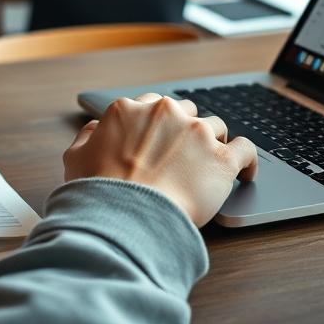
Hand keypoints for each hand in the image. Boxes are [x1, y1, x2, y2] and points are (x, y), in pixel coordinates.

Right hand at [63, 93, 258, 226]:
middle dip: (186, 130)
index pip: (153, 104)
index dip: (160, 123)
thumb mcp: (75, 159)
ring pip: (216, 128)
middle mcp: (165, 113)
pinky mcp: (221, 158)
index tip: (164, 137)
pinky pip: (246, 150)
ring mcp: (196, 133)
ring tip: (211, 166)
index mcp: (129, 109)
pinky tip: (246, 173)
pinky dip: (248, 161)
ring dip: (214, 144)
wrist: (124, 219)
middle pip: (187, 112)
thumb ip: (88, 136)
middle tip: (184, 155)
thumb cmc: (98, 194)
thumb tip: (95, 128)